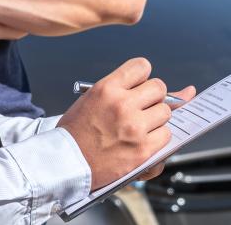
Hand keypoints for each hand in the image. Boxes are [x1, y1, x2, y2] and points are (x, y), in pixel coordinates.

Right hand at [57, 58, 195, 189]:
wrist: (65, 164)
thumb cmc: (76, 134)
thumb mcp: (90, 100)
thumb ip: (120, 91)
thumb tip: (158, 87)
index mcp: (106, 88)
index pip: (142, 66)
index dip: (143, 77)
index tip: (140, 86)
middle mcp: (122, 104)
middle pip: (159, 88)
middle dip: (153, 97)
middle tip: (141, 109)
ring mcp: (134, 127)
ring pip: (165, 112)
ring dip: (156, 119)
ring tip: (138, 127)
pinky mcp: (142, 149)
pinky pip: (166, 135)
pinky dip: (157, 139)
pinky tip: (141, 141)